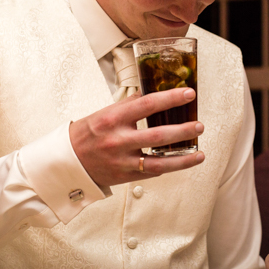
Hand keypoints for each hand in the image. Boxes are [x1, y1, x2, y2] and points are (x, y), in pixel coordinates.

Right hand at [69, 87, 204, 186]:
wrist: (68, 161)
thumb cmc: (88, 132)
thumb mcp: (105, 113)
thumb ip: (129, 105)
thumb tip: (154, 92)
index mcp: (113, 118)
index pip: (147, 104)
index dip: (170, 98)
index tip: (189, 93)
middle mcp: (118, 140)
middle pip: (157, 136)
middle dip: (182, 131)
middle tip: (200, 125)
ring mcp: (122, 161)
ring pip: (158, 162)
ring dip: (182, 159)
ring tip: (200, 153)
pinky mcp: (125, 177)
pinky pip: (151, 172)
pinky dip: (168, 167)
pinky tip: (181, 162)